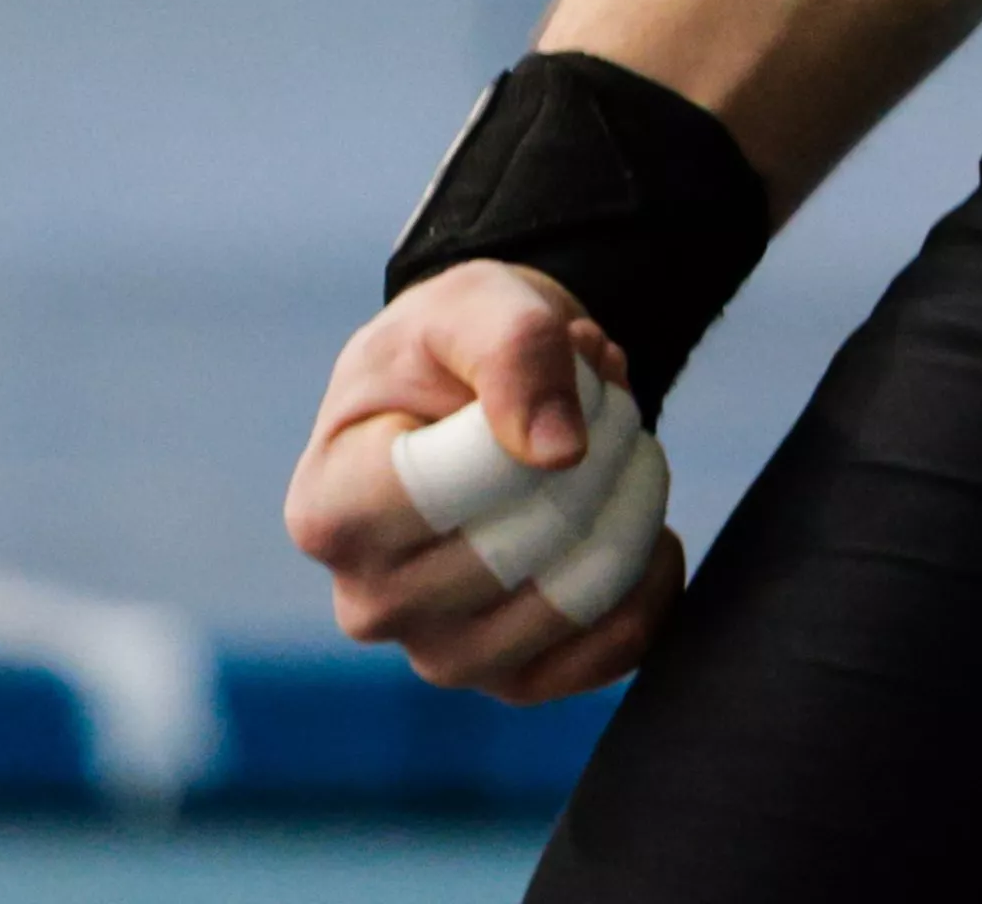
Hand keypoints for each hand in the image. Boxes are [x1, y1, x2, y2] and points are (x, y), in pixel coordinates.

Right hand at [284, 263, 683, 703]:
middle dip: (603, 448)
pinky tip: (645, 524)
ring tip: (617, 444)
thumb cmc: (451, 347)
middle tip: (603, 393)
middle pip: (528, 543)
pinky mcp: (509, 678)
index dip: (539, 413)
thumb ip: (514, 353)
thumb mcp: (473, 304)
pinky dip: (649, 582)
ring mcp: (437, 653)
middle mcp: (370, 602)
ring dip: (629, 505)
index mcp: (332, 510)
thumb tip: (559, 455)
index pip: (457, 488)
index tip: (564, 355)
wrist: (469, 395)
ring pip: (575, 601)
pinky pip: (606, 653)